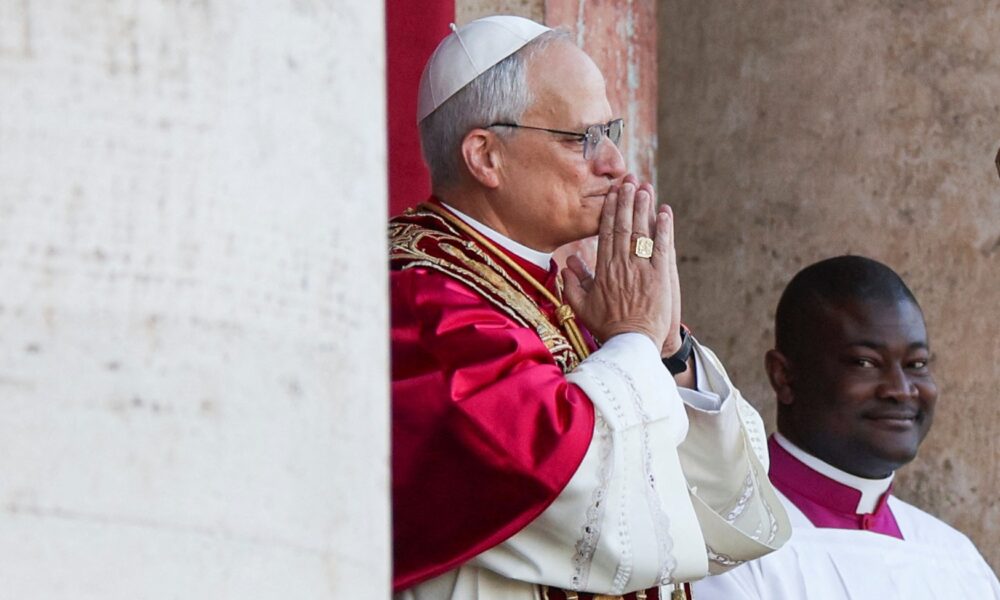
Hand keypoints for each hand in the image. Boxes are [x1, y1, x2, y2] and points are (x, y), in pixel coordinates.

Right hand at [562, 174, 682, 350]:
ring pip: (642, 232)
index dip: (609, 210)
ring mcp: (642, 270)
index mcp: (603, 270)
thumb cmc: (607, 327)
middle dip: (626, 200)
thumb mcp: (582, 306)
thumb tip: (566, 263)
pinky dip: (664, 228)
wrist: (631, 344)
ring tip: (645, 187)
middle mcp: (622, 265)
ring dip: (643, 207)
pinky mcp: (660, 276)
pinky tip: (665, 211)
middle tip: (629, 180)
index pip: (606, 233)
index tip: (612, 193)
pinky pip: (662, 247)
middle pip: (624, 226)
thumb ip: (572, 284)